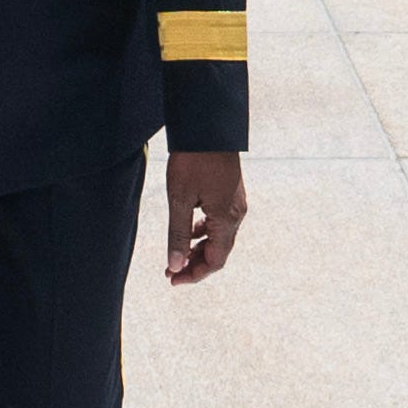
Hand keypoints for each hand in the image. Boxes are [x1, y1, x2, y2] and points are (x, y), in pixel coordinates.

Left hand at [166, 150, 248, 281]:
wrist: (207, 127)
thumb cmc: (192, 161)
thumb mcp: (179, 199)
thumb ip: (178, 234)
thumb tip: (175, 265)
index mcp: (227, 219)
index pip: (215, 261)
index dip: (194, 274)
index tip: (173, 280)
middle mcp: (237, 215)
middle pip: (219, 252)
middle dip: (195, 264)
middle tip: (170, 271)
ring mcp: (236, 204)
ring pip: (219, 238)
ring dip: (199, 249)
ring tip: (176, 255)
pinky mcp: (231, 194)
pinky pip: (219, 223)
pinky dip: (204, 232)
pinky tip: (188, 231)